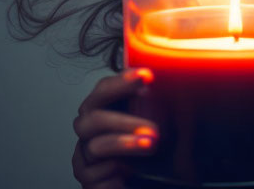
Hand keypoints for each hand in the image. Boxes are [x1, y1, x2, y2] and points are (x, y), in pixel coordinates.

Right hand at [72, 68, 158, 188]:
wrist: (144, 179)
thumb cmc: (148, 146)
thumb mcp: (155, 121)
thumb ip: (154, 102)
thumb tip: (167, 82)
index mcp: (102, 109)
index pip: (104, 89)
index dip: (122, 82)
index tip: (146, 76)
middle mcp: (89, 131)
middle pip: (93, 119)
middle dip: (123, 121)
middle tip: (152, 128)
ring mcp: (86, 157)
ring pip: (96, 147)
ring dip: (124, 145)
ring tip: (150, 145)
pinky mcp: (90, 182)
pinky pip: (96, 177)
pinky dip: (115, 175)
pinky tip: (130, 175)